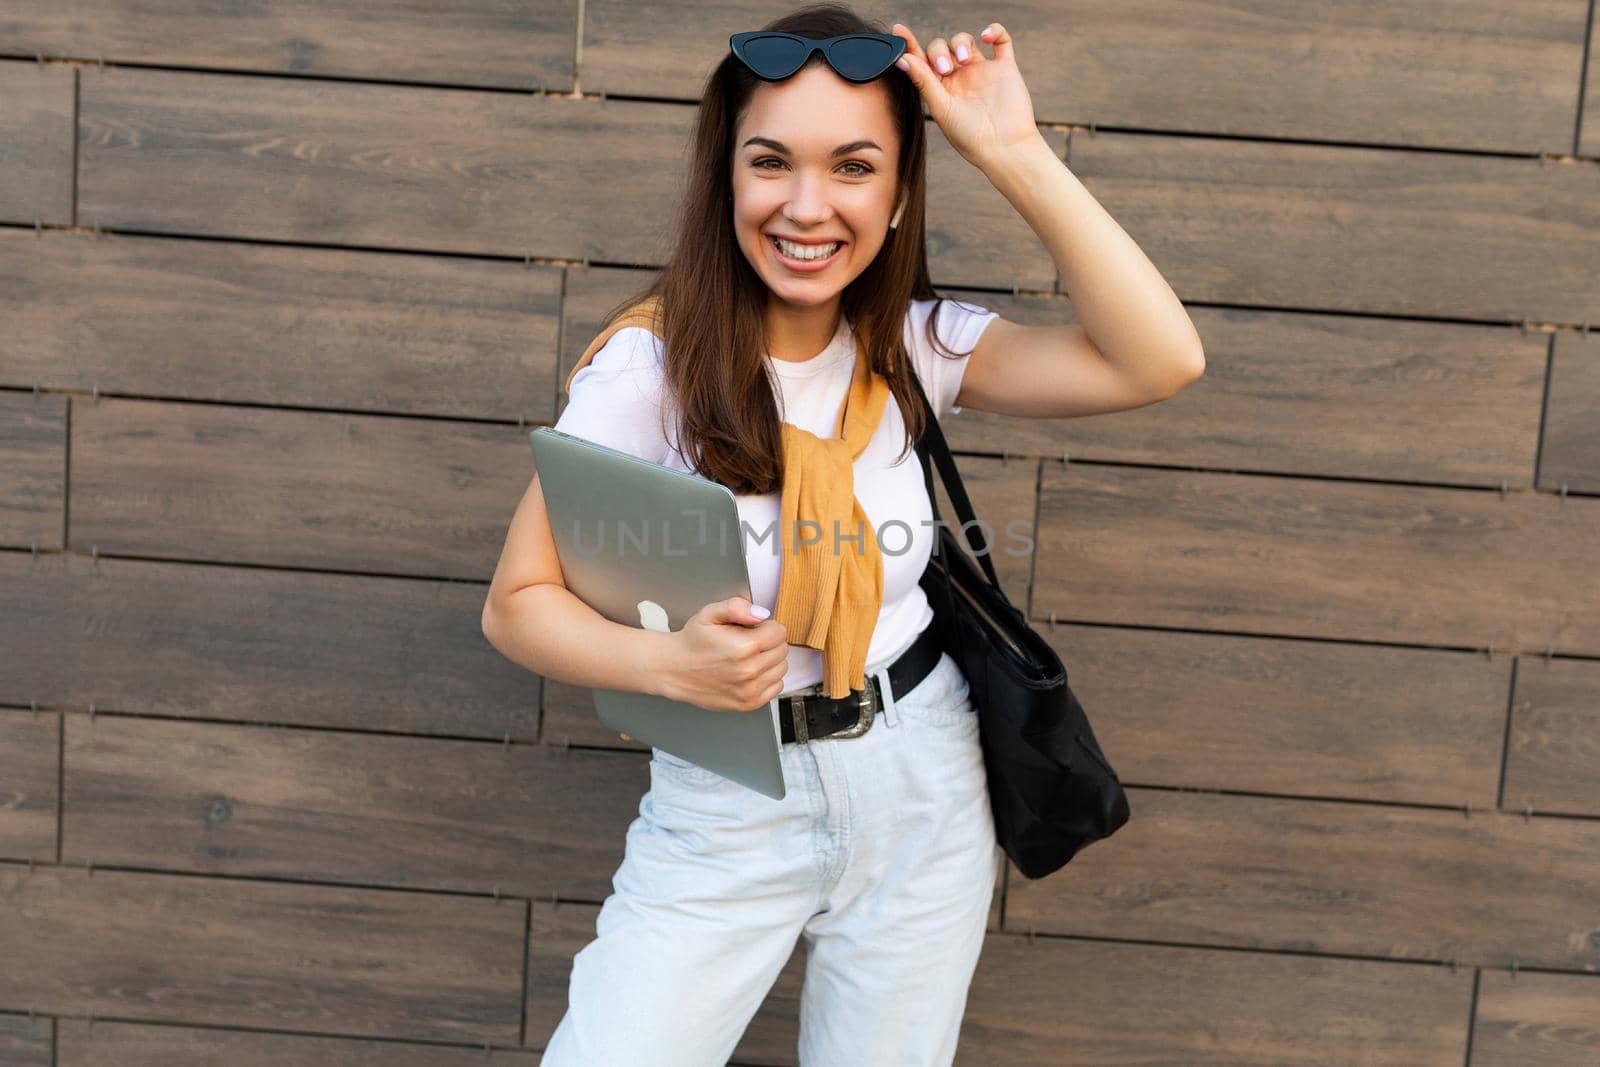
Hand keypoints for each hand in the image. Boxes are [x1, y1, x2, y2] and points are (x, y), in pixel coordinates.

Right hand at [627, 597, 786, 728]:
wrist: (674, 670)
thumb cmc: (693, 641)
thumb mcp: (709, 614)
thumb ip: (737, 607)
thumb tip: (762, 614)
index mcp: (744, 647)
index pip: (780, 632)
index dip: (767, 627)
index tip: (752, 629)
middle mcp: (749, 671)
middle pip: (782, 650)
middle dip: (769, 642)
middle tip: (747, 643)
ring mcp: (750, 690)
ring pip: (782, 668)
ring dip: (770, 660)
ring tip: (747, 658)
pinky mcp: (749, 703)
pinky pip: (776, 686)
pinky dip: (767, 678)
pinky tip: (749, 672)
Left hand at [891, 21, 1043, 170]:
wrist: (1005, 147)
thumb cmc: (970, 136)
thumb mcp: (941, 108)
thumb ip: (923, 81)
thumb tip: (901, 59)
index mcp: (940, 90)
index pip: (921, 62)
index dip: (910, 45)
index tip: (899, 31)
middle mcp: (959, 78)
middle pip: (941, 48)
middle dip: (939, 52)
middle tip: (945, 68)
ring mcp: (982, 71)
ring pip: (965, 41)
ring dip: (960, 43)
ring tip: (964, 59)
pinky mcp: (1005, 68)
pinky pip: (1001, 40)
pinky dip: (994, 31)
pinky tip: (986, 36)